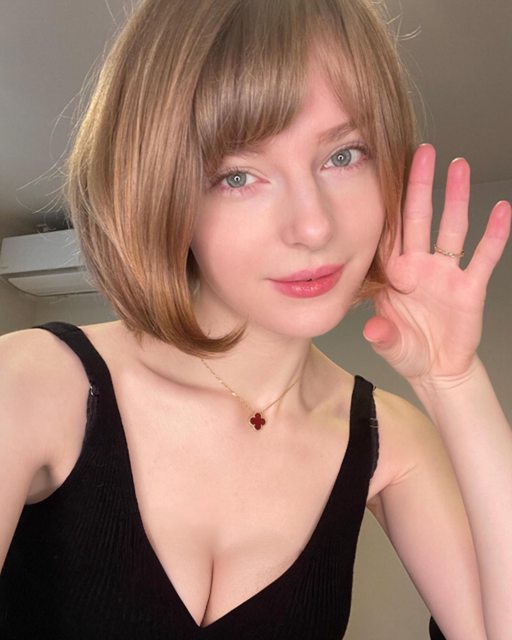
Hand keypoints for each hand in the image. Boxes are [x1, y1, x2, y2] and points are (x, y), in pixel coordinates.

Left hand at [363, 143, 510, 384]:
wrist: (436, 370)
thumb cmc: (407, 350)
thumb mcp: (389, 344)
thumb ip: (382, 335)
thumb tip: (373, 331)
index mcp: (394, 274)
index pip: (389, 233)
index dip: (387, 205)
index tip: (383, 173)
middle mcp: (419, 267)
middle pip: (419, 219)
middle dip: (421, 186)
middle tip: (423, 152)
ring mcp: (445, 274)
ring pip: (452, 228)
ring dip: (456, 198)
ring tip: (459, 166)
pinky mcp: (470, 288)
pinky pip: (483, 257)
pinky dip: (493, 235)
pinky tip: (502, 210)